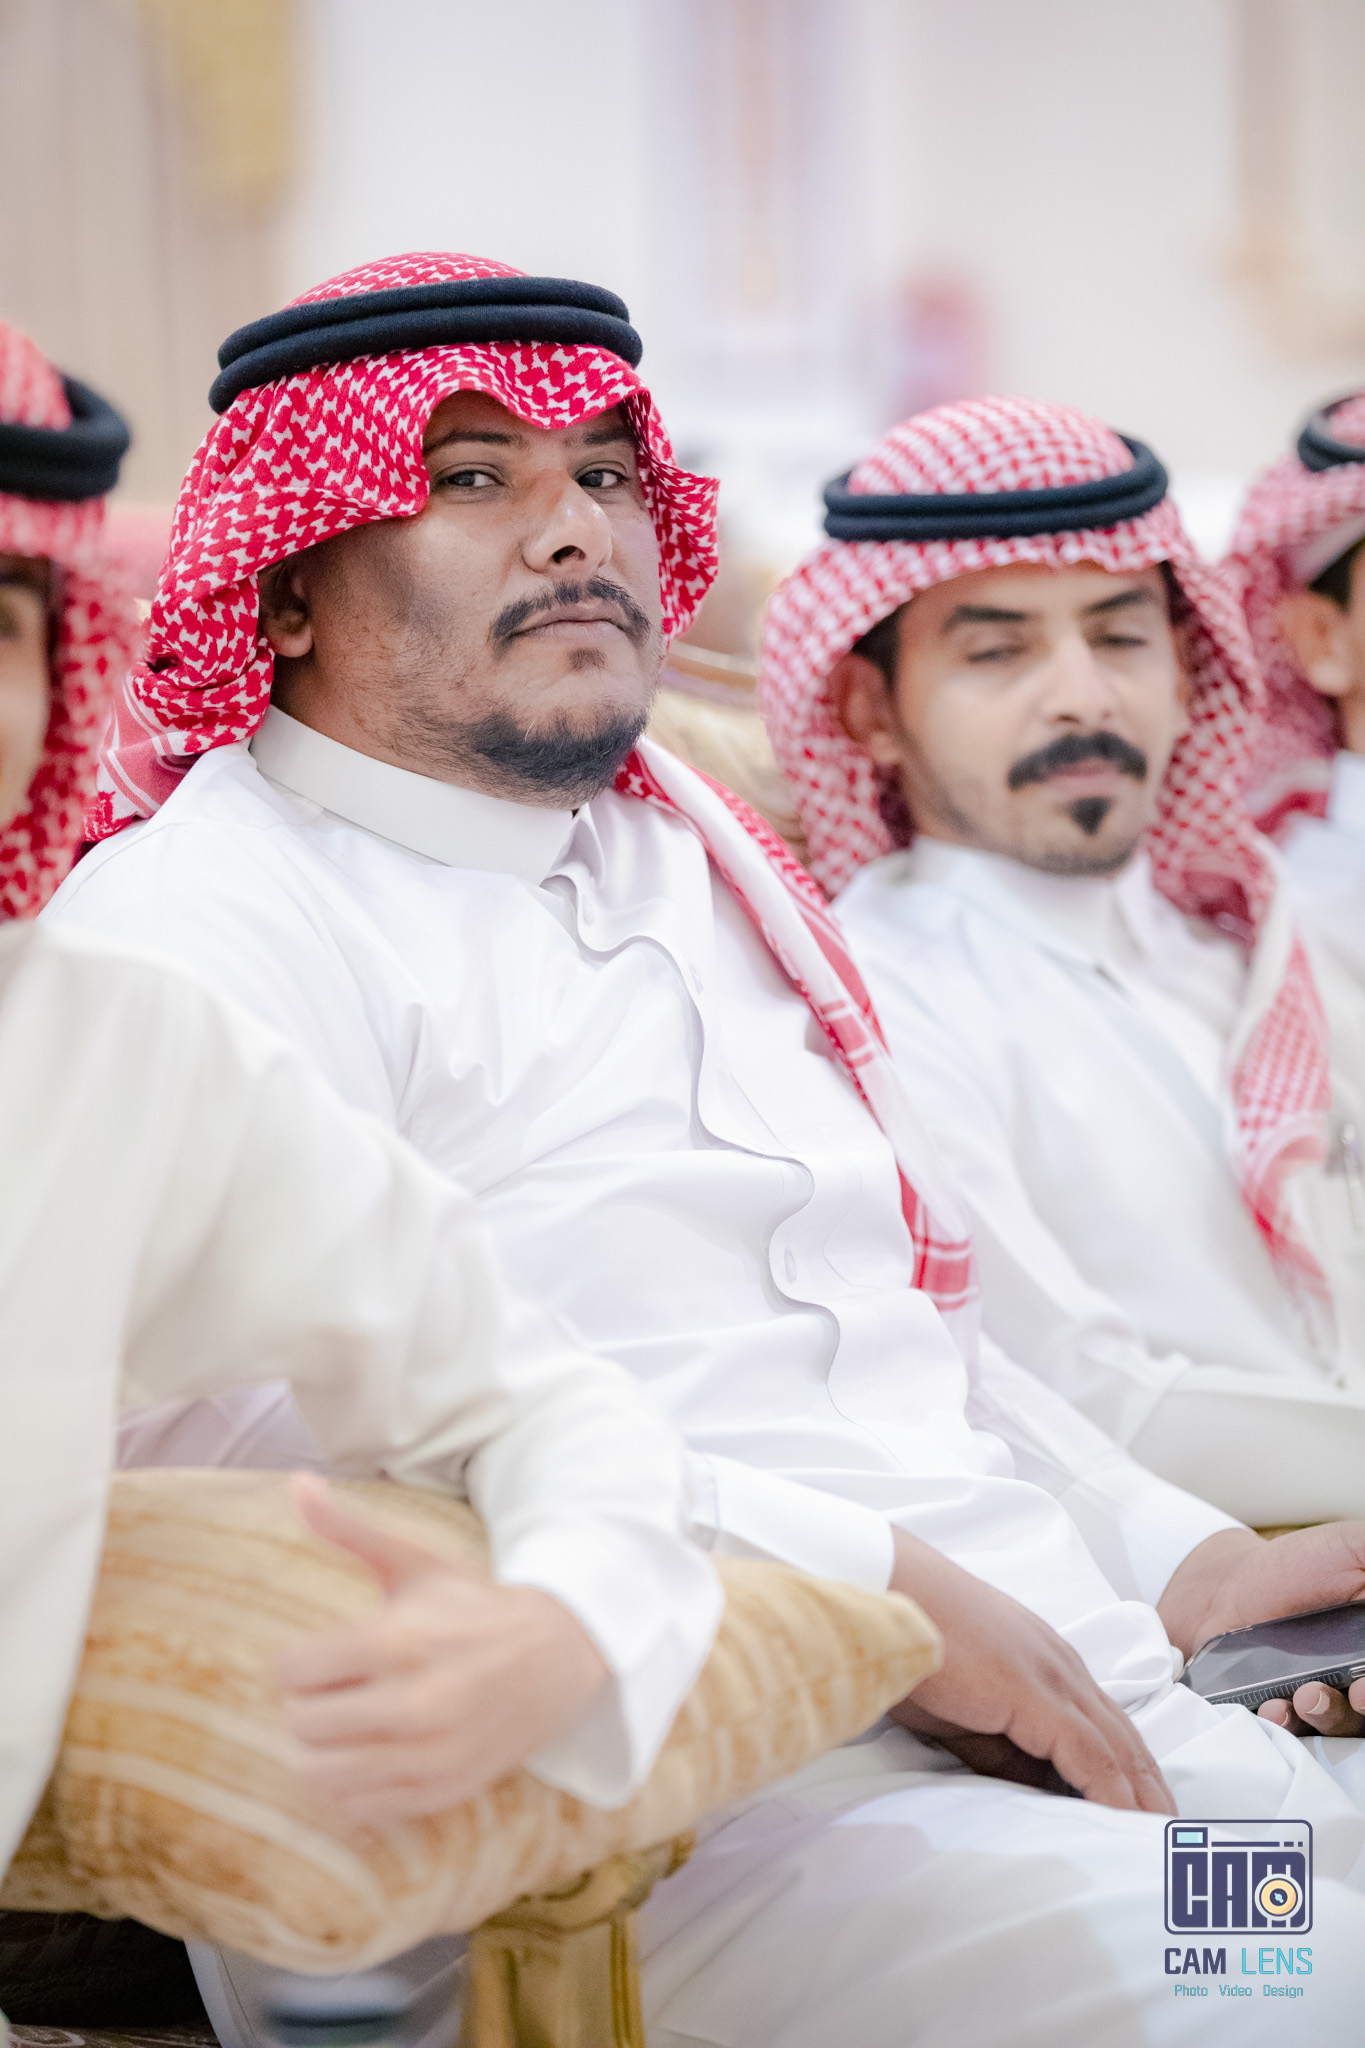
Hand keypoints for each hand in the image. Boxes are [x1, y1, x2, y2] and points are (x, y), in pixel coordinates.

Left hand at [275, 1474, 609, 1823]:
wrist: (557, 1656)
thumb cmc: (473, 1606)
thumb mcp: (414, 1562)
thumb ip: (348, 1528)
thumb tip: (295, 1481)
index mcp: (398, 1641)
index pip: (292, 1672)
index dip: (299, 1662)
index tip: (322, 1656)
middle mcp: (411, 1703)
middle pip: (301, 1724)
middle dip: (311, 1703)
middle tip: (338, 1689)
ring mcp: (427, 1754)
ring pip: (322, 1773)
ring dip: (326, 1748)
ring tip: (351, 1722)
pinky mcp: (440, 1789)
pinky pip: (359, 1806)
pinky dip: (355, 1784)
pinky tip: (374, 1752)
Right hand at [887, 1527, 1173, 1812]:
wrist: (879, 1592)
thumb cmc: (907, 1640)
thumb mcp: (960, 1708)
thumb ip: (998, 1746)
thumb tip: (1032, 1785)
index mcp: (1043, 1660)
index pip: (1103, 1723)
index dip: (1130, 1769)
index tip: (1146, 1810)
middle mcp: (1059, 1663)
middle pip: (1124, 1735)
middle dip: (1150, 1787)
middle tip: (1173, 1834)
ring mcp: (1050, 1674)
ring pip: (1117, 1745)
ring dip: (1142, 1795)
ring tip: (1164, 1840)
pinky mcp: (1034, 1693)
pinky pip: (1089, 1754)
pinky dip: (1113, 1793)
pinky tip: (1127, 1824)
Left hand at [1158, 1523, 1364, 1737]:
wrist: (1233, 1583)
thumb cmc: (1302, 1564)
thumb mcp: (1355, 1548)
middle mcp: (1362, 1678)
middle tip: (1360, 1692)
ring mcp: (1327, 1699)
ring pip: (1345, 1727)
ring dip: (1332, 1716)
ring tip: (1308, 1695)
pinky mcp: (1287, 1710)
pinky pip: (1294, 1732)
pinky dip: (1287, 1723)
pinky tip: (1276, 1707)